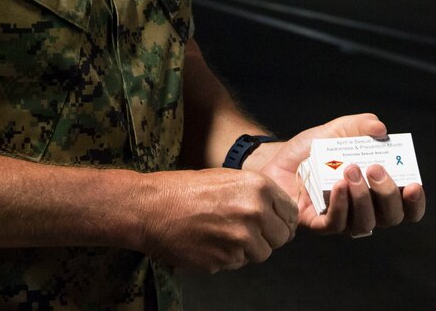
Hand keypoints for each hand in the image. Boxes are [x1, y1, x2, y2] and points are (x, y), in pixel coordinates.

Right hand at [139, 167, 297, 273]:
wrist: (152, 208)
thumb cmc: (183, 189)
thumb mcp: (225, 178)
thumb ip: (256, 195)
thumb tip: (277, 213)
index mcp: (256, 187)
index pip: (290, 211)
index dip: (281, 217)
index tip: (274, 220)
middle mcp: (253, 213)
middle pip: (282, 236)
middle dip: (268, 235)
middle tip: (247, 228)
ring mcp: (240, 240)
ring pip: (262, 253)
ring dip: (249, 248)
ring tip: (224, 232)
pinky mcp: (226, 261)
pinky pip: (239, 263)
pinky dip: (229, 256)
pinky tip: (211, 241)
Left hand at [249, 114, 425, 234]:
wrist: (276, 158)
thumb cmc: (310, 149)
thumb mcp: (335, 130)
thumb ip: (359, 126)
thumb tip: (381, 128)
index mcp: (374, 190)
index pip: (404, 206)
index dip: (413, 201)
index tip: (414, 184)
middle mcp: (363, 208)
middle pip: (390, 216)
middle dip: (387, 193)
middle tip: (375, 169)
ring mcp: (342, 218)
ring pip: (365, 223)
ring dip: (362, 197)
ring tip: (350, 171)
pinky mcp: (318, 224)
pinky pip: (336, 224)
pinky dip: (341, 205)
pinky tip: (338, 186)